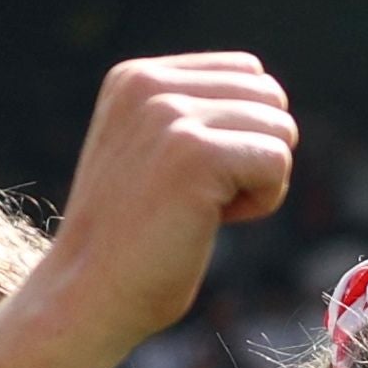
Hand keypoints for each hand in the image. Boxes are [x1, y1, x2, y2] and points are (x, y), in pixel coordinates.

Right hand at [31, 55, 295, 356]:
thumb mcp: (148, 149)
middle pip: (270, 96)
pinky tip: (212, 222)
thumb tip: (270, 93)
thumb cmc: (131, 239)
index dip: (242, 131)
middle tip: (201, 197)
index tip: (192, 176)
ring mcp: (171, 117)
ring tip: (201, 210)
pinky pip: (278, 164)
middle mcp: (150, 84)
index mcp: (137, 77)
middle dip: (255, 152)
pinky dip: (262, 203)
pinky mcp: (196, 155)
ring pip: (280, 129)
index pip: (247, 71)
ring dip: (258, 181)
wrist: (87, 295)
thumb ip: (193, 112)